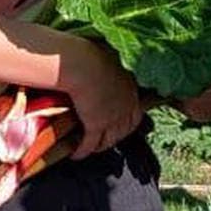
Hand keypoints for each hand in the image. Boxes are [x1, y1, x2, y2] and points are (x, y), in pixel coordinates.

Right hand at [53, 34, 143, 157]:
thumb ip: (113, 67)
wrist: (84, 64)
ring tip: (89, 148)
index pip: (135, 115)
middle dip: (114, 138)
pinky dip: (82, 151)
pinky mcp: (97, 125)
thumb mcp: (110, 60)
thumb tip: (107, 64)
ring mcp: (113, 118)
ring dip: (99, 147)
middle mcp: (126, 107)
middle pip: (123, 131)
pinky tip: (76, 154)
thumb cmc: (93, 55)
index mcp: (131, 90)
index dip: (126, 123)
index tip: (118, 126)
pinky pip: (89, 144)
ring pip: (108, 140)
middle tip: (103, 141)